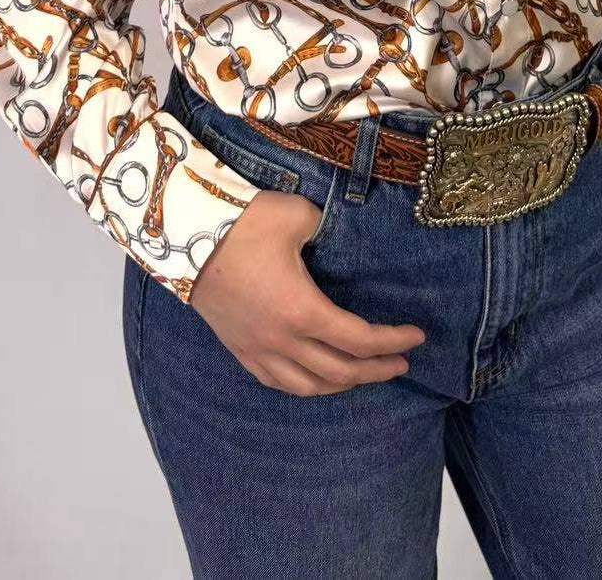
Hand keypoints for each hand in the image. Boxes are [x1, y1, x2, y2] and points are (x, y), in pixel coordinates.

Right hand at [188, 187, 426, 393]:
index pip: (360, 340)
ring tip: (364, 374)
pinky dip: (306, 385)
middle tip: (401, 362)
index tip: (417, 336)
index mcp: (303, 311)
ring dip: (343, 384)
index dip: (393, 341)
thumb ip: (325, 228)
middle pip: (341, 371)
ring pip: (308, 386)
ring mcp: (258, 349)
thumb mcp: (297, 216)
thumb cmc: (242, 223)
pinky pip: (278, 382)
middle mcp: (282, 340)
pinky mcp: (239, 348)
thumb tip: (336, 234)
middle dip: (377, 370)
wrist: (183, 235)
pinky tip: (315, 377)